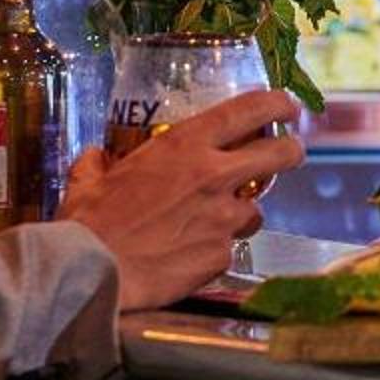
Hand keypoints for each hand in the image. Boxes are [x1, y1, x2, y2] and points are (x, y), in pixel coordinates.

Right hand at [58, 87, 302, 310]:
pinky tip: (191, 256)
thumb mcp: (89, 180)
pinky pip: (229, 248)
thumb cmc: (88, 225)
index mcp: (184, 145)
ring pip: (255, 211)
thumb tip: (96, 157)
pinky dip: (216, 250)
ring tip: (214, 223)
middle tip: (290, 154)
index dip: (278, 104)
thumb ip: (98, 163)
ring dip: (242, 214)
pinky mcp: (221, 255)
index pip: (250, 110)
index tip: (288, 107)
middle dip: (291, 152)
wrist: (91, 275)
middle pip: (280, 154)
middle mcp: (214, 176)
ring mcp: (223, 218)